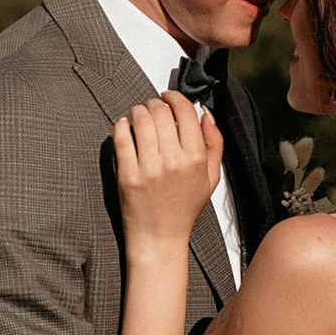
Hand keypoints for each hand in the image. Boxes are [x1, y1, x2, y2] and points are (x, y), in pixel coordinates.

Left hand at [112, 90, 222, 244]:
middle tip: (151, 107)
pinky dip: (120, 126)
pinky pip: (122, 138)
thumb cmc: (183, 208)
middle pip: (161, 112)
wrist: (160, 237)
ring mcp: (150, 168)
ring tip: (137, 114)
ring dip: (137, 110)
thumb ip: (215, 143)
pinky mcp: (128, 175)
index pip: (185, 112)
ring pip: (141, 120)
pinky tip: (123, 126)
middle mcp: (174, 161)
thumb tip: (206, 114)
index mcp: (196, 159)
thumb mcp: (211, 178)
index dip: (175, 97)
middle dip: (154, 103)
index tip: (168, 97)